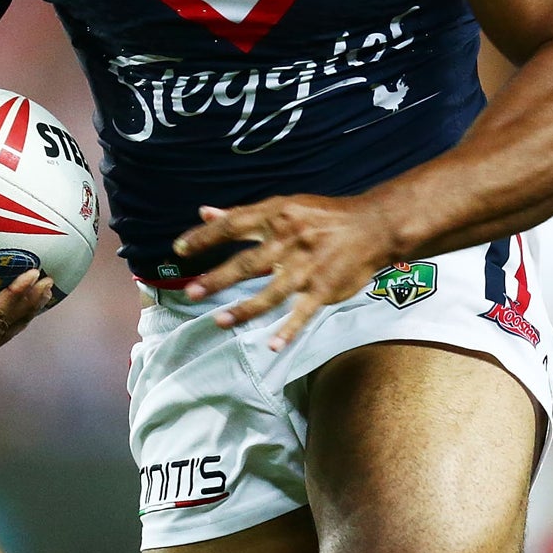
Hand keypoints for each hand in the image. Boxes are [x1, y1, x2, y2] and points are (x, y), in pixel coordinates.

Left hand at [175, 193, 399, 351]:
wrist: (373, 226)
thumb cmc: (324, 217)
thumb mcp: (285, 206)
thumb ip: (243, 215)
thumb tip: (203, 213)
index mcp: (277, 216)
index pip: (233, 225)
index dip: (205, 237)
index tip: (179, 249)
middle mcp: (289, 241)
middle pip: (246, 263)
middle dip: (217, 280)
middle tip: (190, 293)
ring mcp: (307, 267)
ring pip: (270, 293)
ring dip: (244, 309)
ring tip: (219, 322)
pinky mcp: (324, 288)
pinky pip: (302, 313)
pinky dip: (288, 330)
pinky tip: (271, 345)